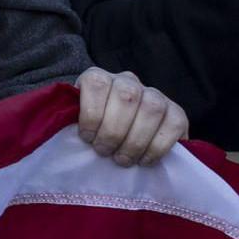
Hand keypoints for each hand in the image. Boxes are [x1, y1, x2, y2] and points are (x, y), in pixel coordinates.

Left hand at [73, 68, 188, 166]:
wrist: (121, 137)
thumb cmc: (93, 134)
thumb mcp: (74, 124)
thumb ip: (69, 123)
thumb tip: (62, 134)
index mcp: (99, 78)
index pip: (97, 84)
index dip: (92, 114)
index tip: (87, 138)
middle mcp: (128, 81)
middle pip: (126, 98)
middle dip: (113, 132)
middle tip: (105, 152)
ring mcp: (155, 95)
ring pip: (151, 109)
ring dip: (135, 141)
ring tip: (123, 159)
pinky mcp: (176, 112)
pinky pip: (174, 123)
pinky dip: (158, 146)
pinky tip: (145, 160)